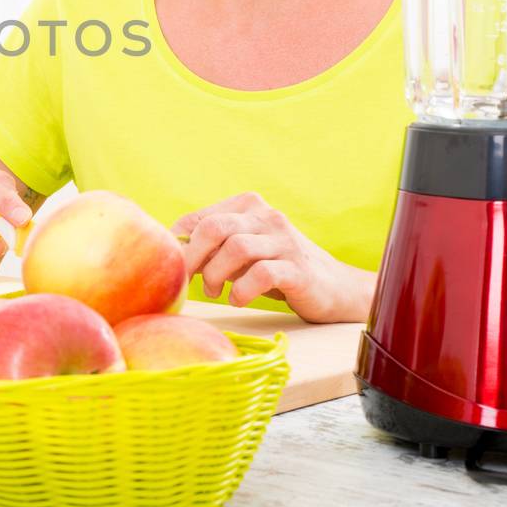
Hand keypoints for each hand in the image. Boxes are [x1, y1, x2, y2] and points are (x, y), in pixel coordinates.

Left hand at [170, 192, 375, 322]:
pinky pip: (262, 274)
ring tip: (216, 292)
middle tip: (190, 281)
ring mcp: (284, 241)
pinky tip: (239, 299)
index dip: (178, 245)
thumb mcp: (243, 251)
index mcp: (248, 206)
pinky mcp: (298, 269)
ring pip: (236, 248)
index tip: (172, 268)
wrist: (335, 288)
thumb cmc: (277, 268)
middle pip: (214, 227)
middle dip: (193, 258)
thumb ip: (213, 246)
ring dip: (216, 275)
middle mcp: (266, 217)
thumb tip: (170, 255)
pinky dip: (242, 290)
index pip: (198, 219)